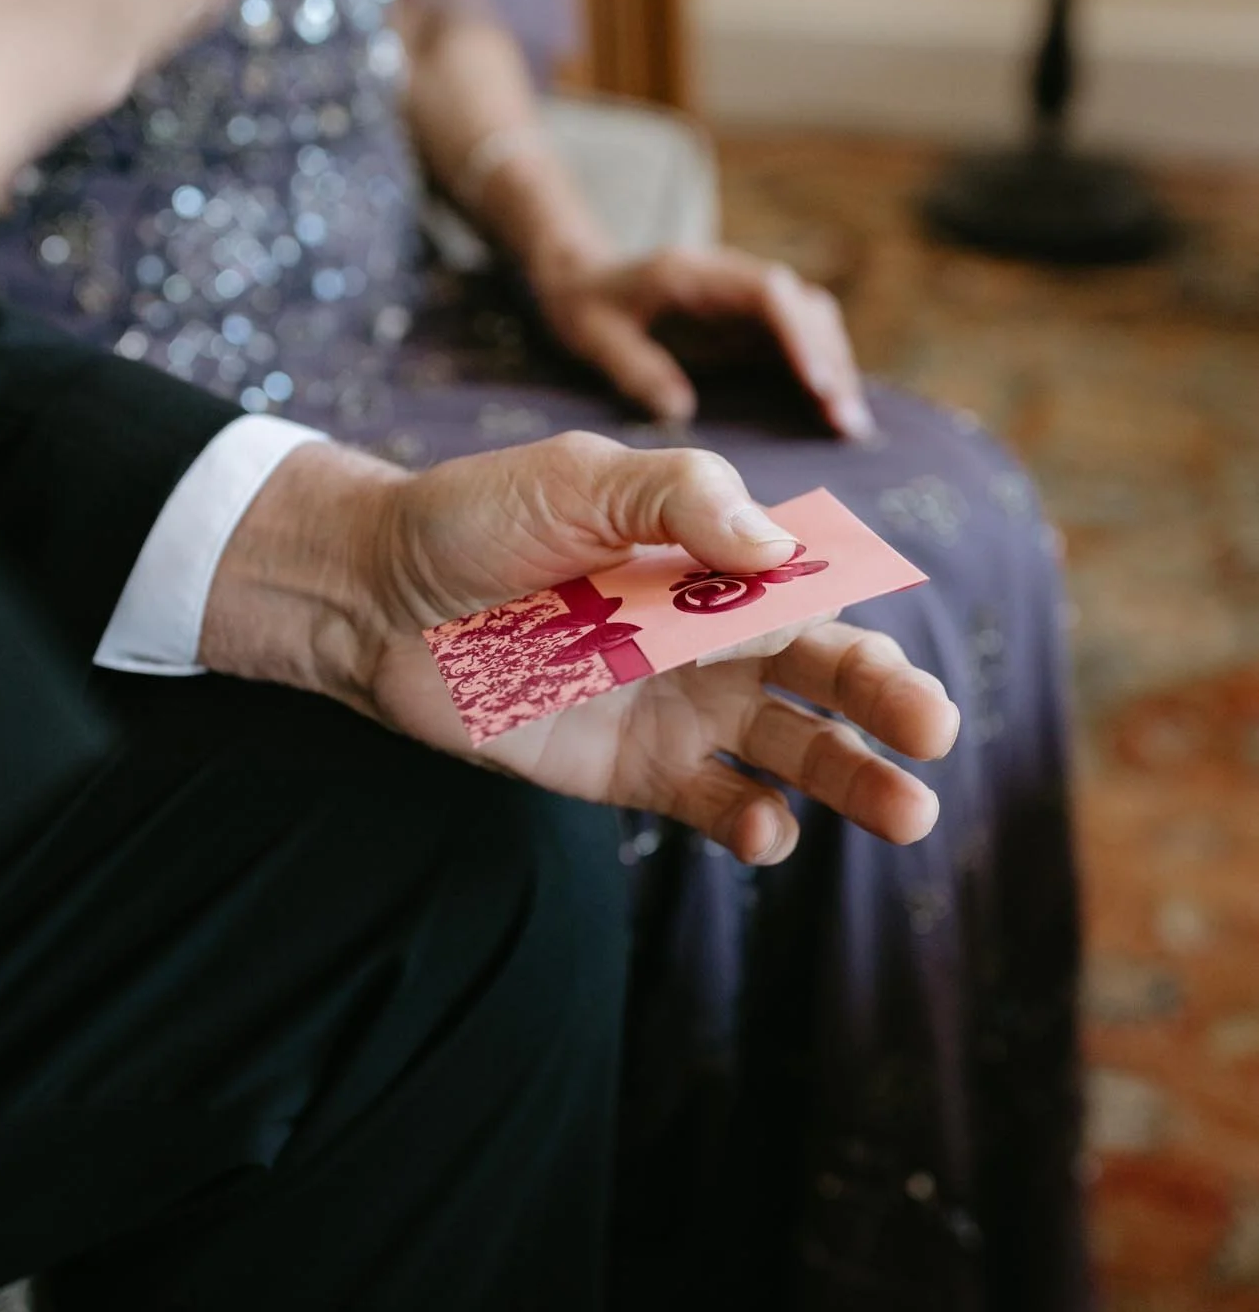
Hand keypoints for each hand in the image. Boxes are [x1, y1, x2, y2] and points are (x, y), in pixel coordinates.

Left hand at [202, 434, 958, 862]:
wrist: (374, 594)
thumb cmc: (476, 519)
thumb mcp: (578, 481)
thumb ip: (677, 499)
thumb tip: (778, 544)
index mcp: (716, 558)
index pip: (821, 590)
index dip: (874, 622)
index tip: (908, 651)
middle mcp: (715, 636)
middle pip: (828, 675)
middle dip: (890, 705)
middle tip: (936, 735)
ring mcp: (679, 707)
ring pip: (793, 750)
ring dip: (852, 780)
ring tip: (907, 813)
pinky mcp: (633, 770)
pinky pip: (714, 803)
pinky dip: (752, 823)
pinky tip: (762, 830)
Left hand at [532, 248, 876, 439]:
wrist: (584, 278)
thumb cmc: (585, 305)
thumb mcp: (593, 334)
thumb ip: (633, 366)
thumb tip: (679, 410)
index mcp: (696, 273)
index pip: (767, 294)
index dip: (798, 335)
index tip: (817, 382)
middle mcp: (734, 280)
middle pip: (805, 308)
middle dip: (831, 361)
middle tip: (844, 421)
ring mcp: (748, 302)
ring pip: (814, 325)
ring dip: (837, 370)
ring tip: (849, 428)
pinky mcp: (753, 326)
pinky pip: (802, 345)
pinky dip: (823, 377)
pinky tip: (836, 420)